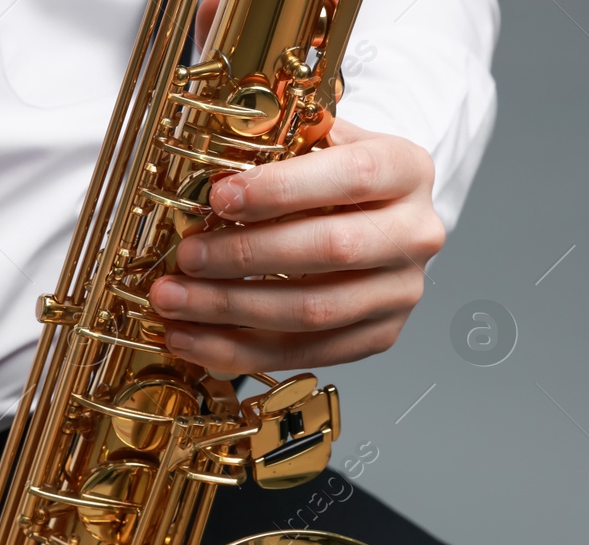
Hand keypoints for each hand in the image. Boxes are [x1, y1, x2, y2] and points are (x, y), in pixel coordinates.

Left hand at [150, 119, 445, 374]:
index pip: (351, 176)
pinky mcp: (376, 337)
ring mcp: (400, 292)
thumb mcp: (321, 146)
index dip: (281, 189)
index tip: (219, 197)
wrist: (377, 220)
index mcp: (407, 171)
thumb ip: (282, 151)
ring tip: (173, 301)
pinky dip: (237, 351)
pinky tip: (190, 339)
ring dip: (230, 310)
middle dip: (245, 256)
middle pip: (330, 251)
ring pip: (312, 311)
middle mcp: (415, 234)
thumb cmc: (335, 181)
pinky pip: (300, 354)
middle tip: (186, 257)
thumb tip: (208, 170)